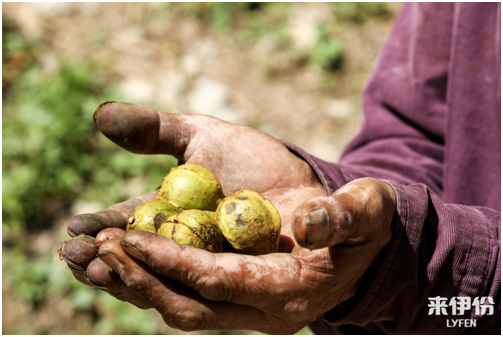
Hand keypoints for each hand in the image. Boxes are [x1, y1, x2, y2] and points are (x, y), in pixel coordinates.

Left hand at [61, 102, 395, 333]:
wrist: (354, 233)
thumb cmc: (360, 219)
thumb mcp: (364, 207)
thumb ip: (344, 213)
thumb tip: (306, 222)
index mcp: (287, 289)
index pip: (217, 283)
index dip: (170, 262)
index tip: (122, 235)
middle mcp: (256, 306)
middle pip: (184, 306)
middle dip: (134, 279)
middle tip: (86, 247)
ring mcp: (239, 301)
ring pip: (172, 303)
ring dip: (125, 281)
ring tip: (77, 253)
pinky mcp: (226, 286)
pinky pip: (176, 288)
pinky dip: (139, 272)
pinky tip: (105, 250)